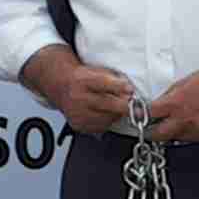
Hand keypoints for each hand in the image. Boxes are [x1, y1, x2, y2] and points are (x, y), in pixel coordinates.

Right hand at [25, 47, 140, 134]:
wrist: (62, 86)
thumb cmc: (84, 79)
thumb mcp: (97, 71)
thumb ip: (113, 80)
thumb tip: (130, 93)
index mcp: (82, 80)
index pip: (103, 83)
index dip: (119, 87)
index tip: (130, 90)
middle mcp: (77, 97)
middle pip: (107, 104)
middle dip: (124, 105)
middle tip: (136, 105)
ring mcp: (76, 113)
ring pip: (107, 118)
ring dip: (117, 114)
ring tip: (116, 106)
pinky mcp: (78, 125)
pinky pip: (101, 128)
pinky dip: (108, 122)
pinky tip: (105, 113)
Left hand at [145, 64, 198, 144]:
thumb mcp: (183, 82)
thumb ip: (169, 97)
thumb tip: (159, 105)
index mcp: (175, 104)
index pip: (149, 116)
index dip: (141, 116)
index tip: (139, 116)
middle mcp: (183, 120)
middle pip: (157, 136)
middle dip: (152, 132)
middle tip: (152, 127)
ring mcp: (195, 131)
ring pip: (175, 138)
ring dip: (172, 131)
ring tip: (180, 119)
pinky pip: (190, 138)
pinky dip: (188, 132)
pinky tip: (194, 120)